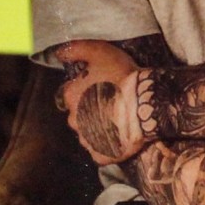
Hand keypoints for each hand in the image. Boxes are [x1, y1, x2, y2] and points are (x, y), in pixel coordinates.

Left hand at [52, 40, 145, 164]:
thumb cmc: (122, 76)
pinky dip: (107, 147)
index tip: (103, 87)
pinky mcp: (101, 154)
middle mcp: (73, 119)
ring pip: (88, 134)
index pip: (72, 93)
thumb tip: (59, 52)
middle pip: (79, 115)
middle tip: (111, 104)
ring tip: (117, 122)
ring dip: (98, 129)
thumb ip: (75, 49)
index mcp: (70, 96)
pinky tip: (119, 138)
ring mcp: (87, 139)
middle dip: (90, 111)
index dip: (87, 90)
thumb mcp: (98, 52)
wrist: (145, 102)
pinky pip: (100, 152)